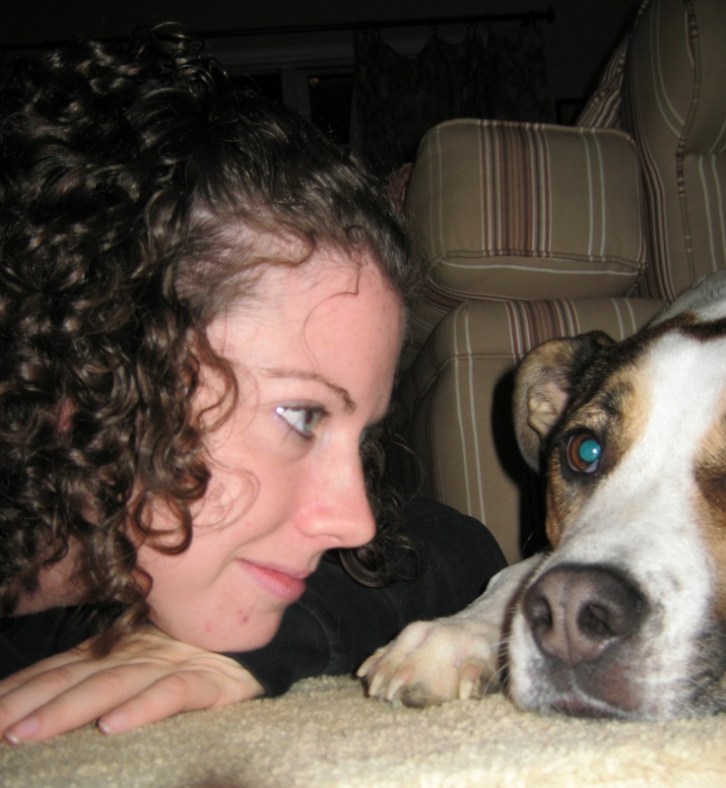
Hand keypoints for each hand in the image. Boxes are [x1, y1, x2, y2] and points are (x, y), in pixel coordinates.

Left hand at [0, 625, 262, 742]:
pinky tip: (112, 728)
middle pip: (76, 676)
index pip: (61, 667)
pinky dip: (143, 709)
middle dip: (28, 701)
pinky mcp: (209, 680)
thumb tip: (47, 700)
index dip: (20, 687)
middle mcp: (142, 651)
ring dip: (68, 709)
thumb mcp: (146, 665)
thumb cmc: (201, 661)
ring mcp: (174, 662)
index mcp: (123, 647)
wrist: (263, 650)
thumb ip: (105, 674)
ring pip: (115, 684)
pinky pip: (173, 694)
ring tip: (28, 733)